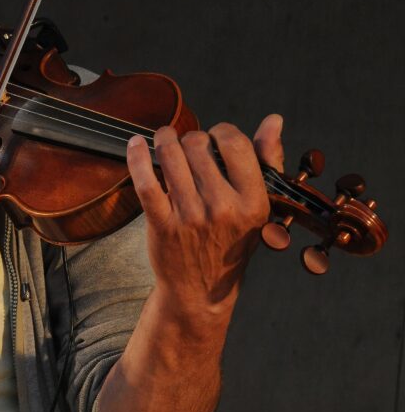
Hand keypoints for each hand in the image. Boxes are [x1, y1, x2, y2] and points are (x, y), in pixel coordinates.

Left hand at [126, 113, 283, 320]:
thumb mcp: (260, 207)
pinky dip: (137, 157)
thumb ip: (268, 161)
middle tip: (188, 146)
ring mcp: (191, 217)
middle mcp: (223, 208)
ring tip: (164, 139)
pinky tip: (135, 144)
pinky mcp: (162, 225)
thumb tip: (274, 121)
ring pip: (171, 157)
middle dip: (191, 138)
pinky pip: (146, 181)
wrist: (202, 290)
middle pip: (199, 145)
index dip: (222, 131)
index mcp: (252, 201)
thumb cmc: (231, 242)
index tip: (215, 138)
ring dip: (164, 139)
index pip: (235, 144)